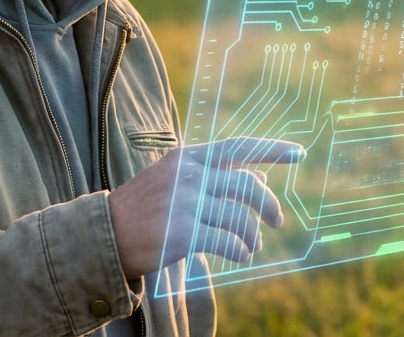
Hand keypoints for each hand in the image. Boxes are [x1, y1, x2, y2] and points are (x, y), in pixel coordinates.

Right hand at [108, 137, 304, 277]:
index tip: (299, 153)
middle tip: (277, 220)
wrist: (104, 233)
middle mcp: (190, 175)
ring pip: (240, 217)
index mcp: (188, 156)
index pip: (239, 148)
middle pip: (248, 184)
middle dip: (268, 204)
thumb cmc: (143, 208)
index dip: (273, 149)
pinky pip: (227, 241)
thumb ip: (213, 175)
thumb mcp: (175, 179)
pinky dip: (240, 250)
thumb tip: (259, 175)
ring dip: (252, 235)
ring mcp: (186, 203)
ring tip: (251, 246)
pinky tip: (241, 255)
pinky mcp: (183, 232)